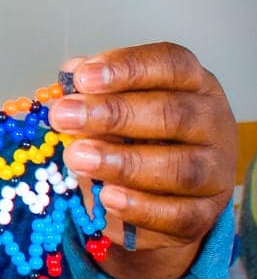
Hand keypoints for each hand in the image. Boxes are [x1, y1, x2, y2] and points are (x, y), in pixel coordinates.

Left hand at [46, 43, 236, 278]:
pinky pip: (178, 214)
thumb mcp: (114, 109)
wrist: (161, 198)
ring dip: (123, 162)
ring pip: (179, 167)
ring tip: (76, 158)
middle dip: (113, 114)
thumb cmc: (135, 137)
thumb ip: (92, 93)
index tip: (82, 78)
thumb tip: (69, 77)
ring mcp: (214, 170)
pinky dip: (141, 207)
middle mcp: (211, 122)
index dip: (127, 68)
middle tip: (64, 117)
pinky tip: (106, 197)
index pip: (171, 65)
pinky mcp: (205, 213)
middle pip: (173, 114)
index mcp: (192, 84)